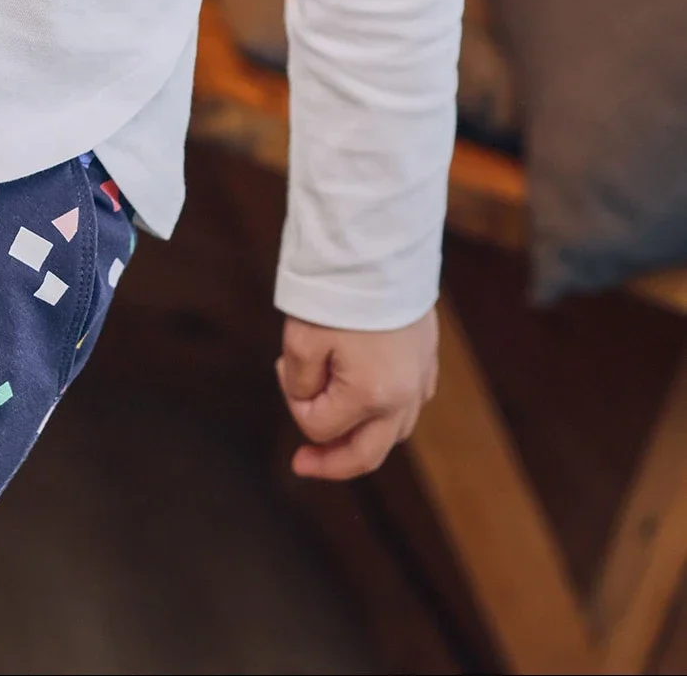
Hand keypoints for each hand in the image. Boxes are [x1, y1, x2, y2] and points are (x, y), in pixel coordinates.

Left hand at [277, 308, 437, 479]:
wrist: (380, 245)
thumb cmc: (337, 292)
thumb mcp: (300, 340)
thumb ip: (300, 385)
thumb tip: (309, 402)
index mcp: (371, 396)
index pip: (321, 427)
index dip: (293, 402)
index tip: (283, 366)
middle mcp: (404, 398)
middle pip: (367, 454)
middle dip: (332, 462)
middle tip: (303, 465)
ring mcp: (421, 380)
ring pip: (392, 433)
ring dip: (361, 437)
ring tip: (334, 432)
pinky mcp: (428, 360)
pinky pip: (408, 405)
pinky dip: (383, 413)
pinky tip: (366, 400)